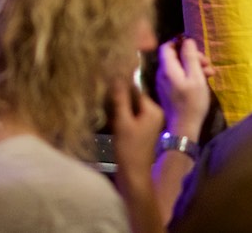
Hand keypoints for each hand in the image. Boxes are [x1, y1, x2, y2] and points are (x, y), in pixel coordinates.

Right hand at [109, 70, 165, 188]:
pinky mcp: (139, 131)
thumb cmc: (129, 149)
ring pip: (127, 106)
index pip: (134, 88)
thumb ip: (120, 98)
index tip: (102, 78)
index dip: (118, 84)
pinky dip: (117, 115)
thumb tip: (117, 74)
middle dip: (115, 95)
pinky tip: (104, 115)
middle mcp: (153, 113)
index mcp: (153, 109)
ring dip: (114, 105)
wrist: (134, 177)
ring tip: (99, 102)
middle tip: (98, 91)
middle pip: (131, 97)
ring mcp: (146, 123)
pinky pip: (127, 116)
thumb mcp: (123, 121)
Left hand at [155, 36, 212, 139]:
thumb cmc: (192, 102)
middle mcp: (162, 74)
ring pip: (179, 67)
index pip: (167, 46)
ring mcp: (164, 83)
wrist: (183, 127)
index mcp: (167, 68)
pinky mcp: (168, 91)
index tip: (196, 47)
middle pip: (175, 56)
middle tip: (208, 63)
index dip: (180, 43)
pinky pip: (178, 76)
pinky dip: (190, 75)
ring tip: (211, 73)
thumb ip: (190, 58)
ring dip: (194, 67)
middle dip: (192, 57)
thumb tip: (187, 40)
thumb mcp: (196, 78)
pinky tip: (203, 81)